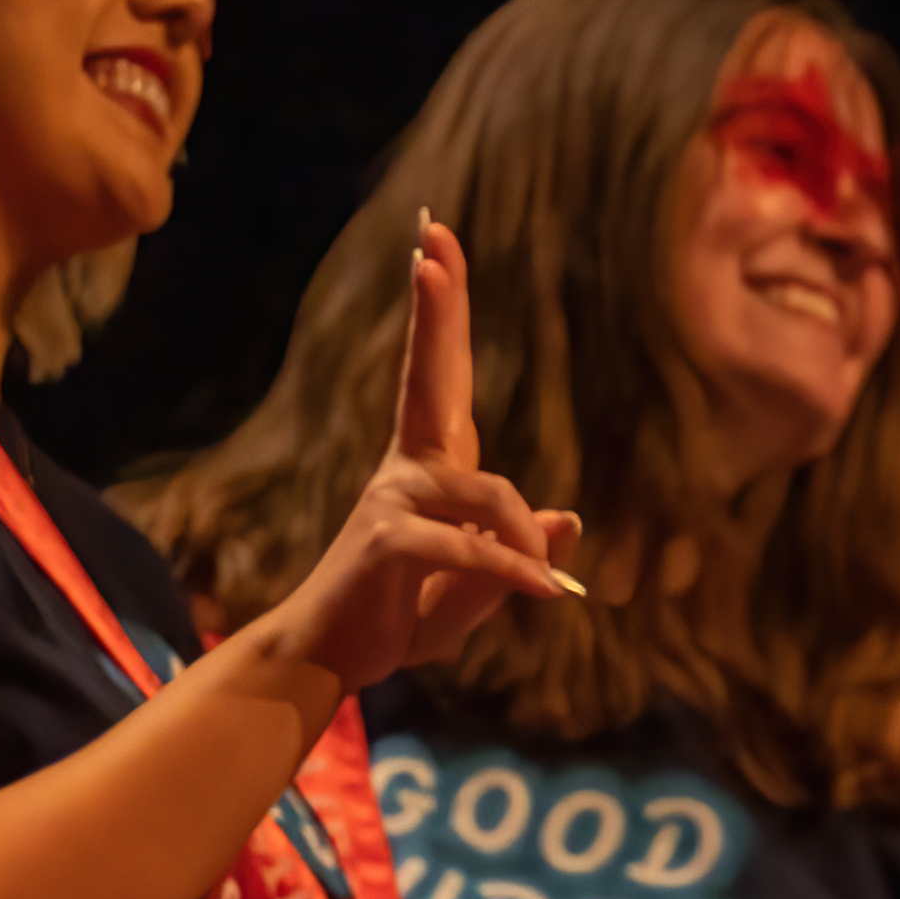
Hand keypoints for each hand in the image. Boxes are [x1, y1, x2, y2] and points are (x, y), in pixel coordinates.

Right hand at [246, 216, 584, 690]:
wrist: (332, 658)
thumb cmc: (400, 617)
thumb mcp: (475, 588)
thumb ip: (515, 552)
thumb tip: (566, 516)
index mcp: (433, 468)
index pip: (443, 377)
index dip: (443, 313)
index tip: (434, 246)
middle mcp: (409, 470)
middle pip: (431, 375)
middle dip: (438, 310)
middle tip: (432, 240)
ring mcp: (392, 499)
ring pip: (486, 495)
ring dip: (524, 539)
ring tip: (548, 580)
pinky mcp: (385, 541)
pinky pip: (466, 545)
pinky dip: (511, 568)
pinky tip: (545, 590)